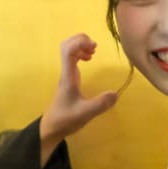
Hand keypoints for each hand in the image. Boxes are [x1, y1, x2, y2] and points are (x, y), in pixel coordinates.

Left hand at [40, 33, 118, 164]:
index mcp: (68, 77)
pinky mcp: (69, 78)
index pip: (68, 50)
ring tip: (93, 52)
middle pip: (66, 45)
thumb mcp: (85, 114)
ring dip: (81, 46)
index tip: (94, 49)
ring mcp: (66, 74)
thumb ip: (100, 104)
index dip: (80, 43)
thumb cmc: (66, 120)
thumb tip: (115, 94)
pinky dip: (80, 53)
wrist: (52, 128)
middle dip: (81, 40)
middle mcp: (66, 72)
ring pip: (68, 50)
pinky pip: (72, 57)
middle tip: (94, 48)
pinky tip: (89, 59)